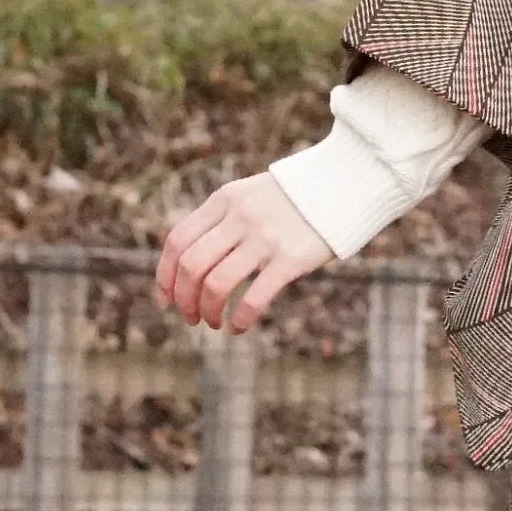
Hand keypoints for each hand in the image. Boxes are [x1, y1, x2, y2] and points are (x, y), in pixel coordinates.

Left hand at [157, 172, 333, 332]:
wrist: (347, 183)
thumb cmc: (297, 197)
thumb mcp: (252, 195)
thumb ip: (223, 220)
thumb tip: (189, 265)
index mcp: (226, 199)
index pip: (177, 242)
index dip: (164, 277)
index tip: (167, 301)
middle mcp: (241, 217)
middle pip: (191, 267)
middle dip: (184, 300)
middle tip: (191, 317)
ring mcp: (266, 237)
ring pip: (216, 285)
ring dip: (207, 312)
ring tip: (214, 323)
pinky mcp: (292, 258)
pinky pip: (253, 298)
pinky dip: (240, 319)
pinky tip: (239, 327)